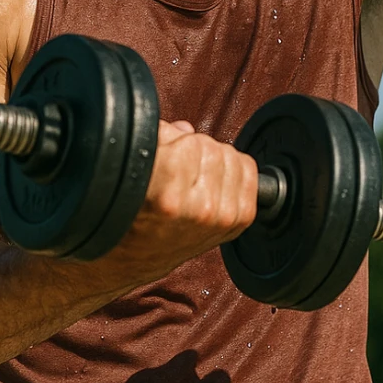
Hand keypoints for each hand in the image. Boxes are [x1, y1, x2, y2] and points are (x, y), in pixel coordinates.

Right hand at [115, 120, 259, 278]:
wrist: (138, 254)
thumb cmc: (131, 210)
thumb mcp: (133, 171)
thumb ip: (157, 141)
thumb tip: (183, 128)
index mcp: (167, 194)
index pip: (191, 142)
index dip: (175, 143)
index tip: (164, 157)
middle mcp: (199, 210)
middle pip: (214, 148)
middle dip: (196, 152)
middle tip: (179, 169)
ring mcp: (220, 218)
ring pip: (234, 158)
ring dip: (216, 162)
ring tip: (195, 178)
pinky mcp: (237, 222)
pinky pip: (250, 174)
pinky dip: (236, 173)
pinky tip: (215, 184)